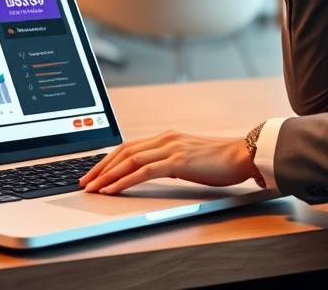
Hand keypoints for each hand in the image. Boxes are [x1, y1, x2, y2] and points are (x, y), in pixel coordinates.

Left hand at [79, 130, 256, 194]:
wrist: (242, 155)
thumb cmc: (220, 160)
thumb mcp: (189, 158)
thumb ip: (171, 161)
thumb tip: (154, 171)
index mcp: (167, 137)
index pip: (129, 146)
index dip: (108, 159)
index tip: (94, 171)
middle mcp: (165, 138)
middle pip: (123, 150)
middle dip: (101, 167)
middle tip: (85, 180)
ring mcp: (170, 148)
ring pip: (129, 160)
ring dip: (107, 175)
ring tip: (93, 187)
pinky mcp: (177, 161)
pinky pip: (143, 172)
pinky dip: (124, 180)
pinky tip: (112, 190)